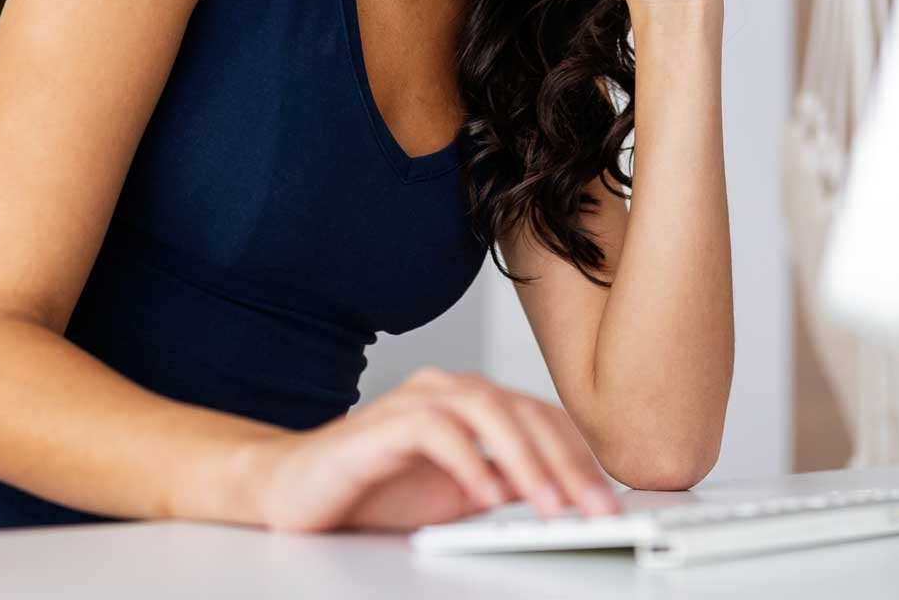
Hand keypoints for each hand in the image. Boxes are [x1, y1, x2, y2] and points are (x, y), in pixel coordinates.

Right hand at [248, 367, 622, 532]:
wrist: (293, 493)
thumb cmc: (373, 489)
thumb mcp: (459, 493)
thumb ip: (507, 482)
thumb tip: (568, 492)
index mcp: (473, 403)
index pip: (542, 419)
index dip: (579, 459)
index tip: (605, 503)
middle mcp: (449, 391)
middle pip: (524, 412)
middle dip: (566, 463)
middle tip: (592, 508)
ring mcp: (415, 401)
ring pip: (488, 411)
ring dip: (526, 461)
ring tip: (551, 507)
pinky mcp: (382, 424)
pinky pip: (435, 431)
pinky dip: (468, 462)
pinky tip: (487, 496)